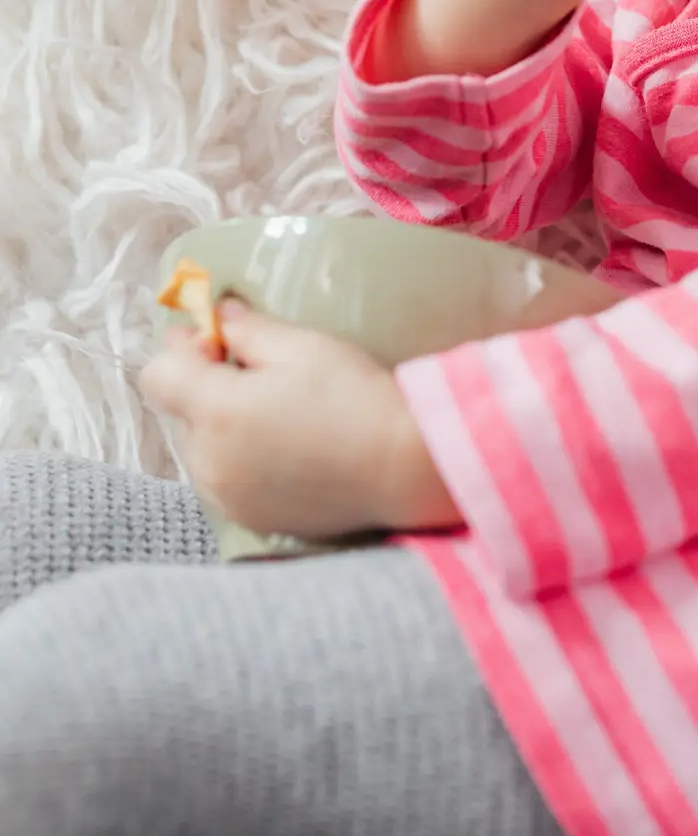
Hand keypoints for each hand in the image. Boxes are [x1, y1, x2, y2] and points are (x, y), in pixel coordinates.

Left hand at [140, 301, 459, 541]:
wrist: (402, 467)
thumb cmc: (354, 397)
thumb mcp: (302, 346)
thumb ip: (247, 329)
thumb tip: (217, 315)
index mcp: (216, 411)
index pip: (156, 375)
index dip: (181, 351)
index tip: (221, 343)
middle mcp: (208, 461)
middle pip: (180, 412)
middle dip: (206, 388)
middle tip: (258, 373)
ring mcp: (225, 497)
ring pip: (200, 448)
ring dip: (221, 427)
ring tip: (275, 415)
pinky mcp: (248, 520)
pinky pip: (223, 480)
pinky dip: (239, 460)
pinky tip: (284, 449)